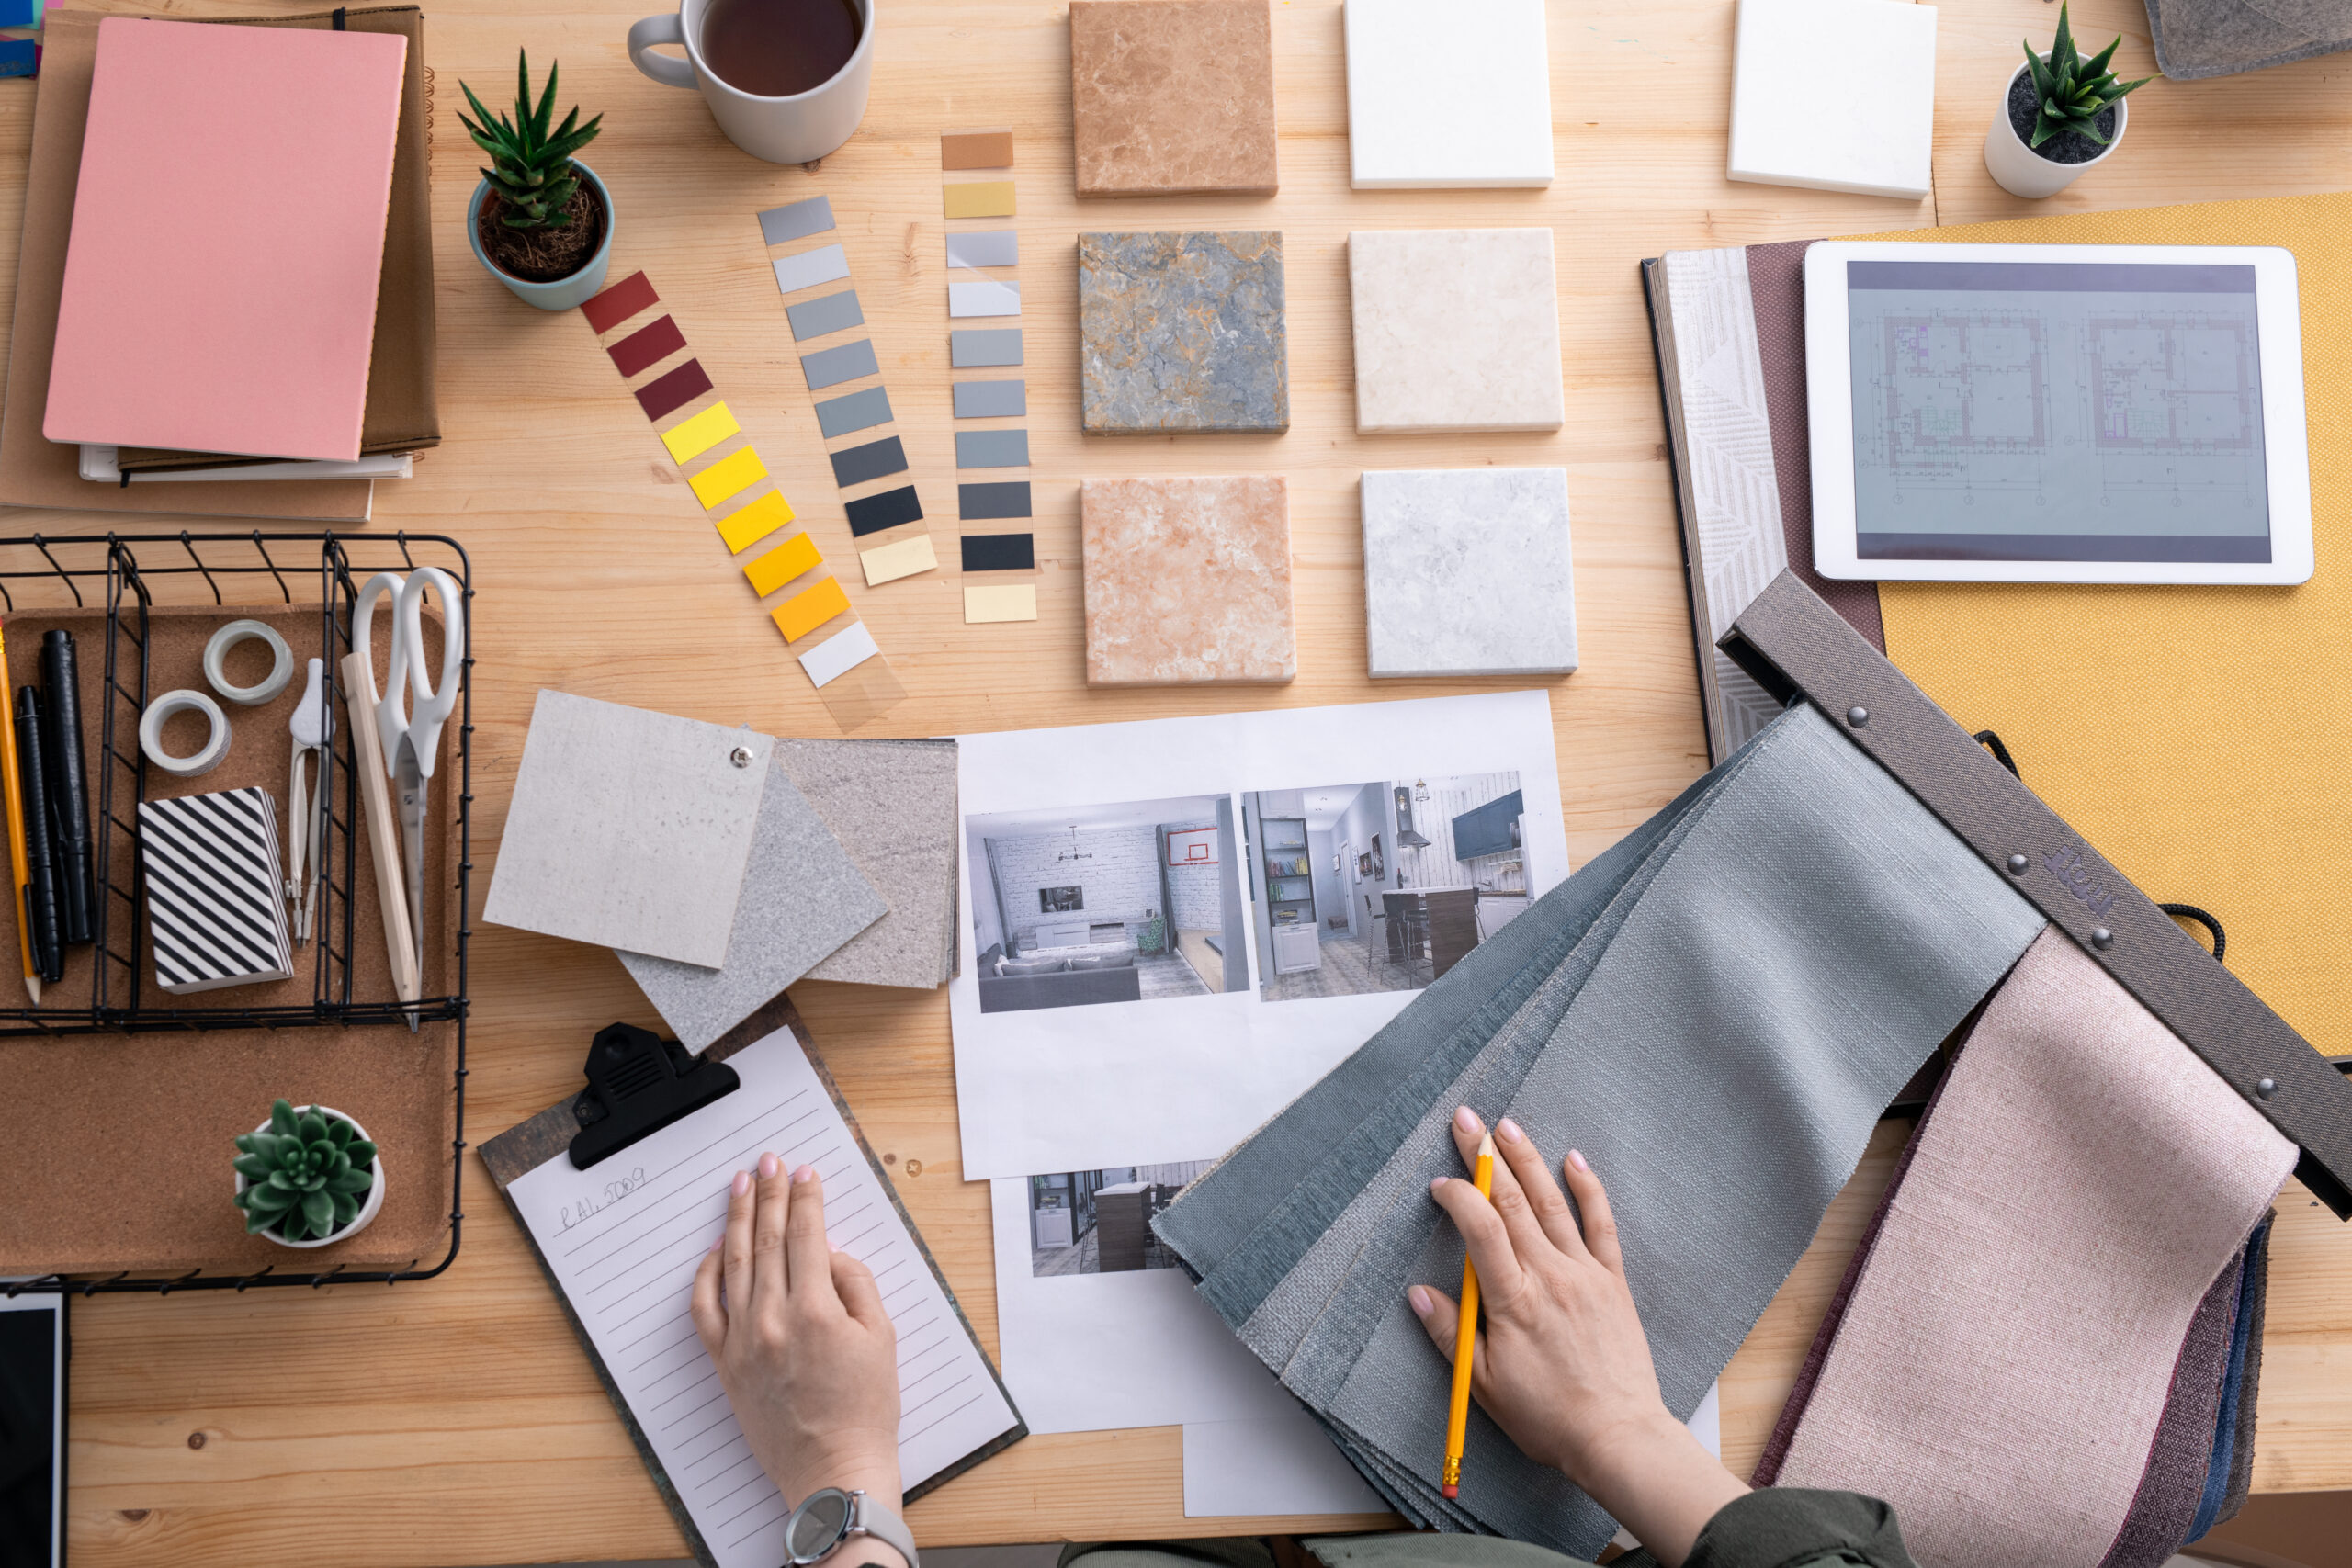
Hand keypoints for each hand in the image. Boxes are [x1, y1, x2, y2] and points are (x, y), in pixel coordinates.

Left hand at [692, 1152, 904, 1533]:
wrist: (833, 1468)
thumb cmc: (865, 1409)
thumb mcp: (881, 1337)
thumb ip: (855, 1284)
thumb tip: (826, 1253)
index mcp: (816, 1311)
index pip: (806, 1236)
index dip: (805, 1199)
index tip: (805, 1174)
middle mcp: (772, 1319)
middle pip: (768, 1240)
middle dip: (770, 1195)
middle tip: (770, 1162)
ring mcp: (743, 1341)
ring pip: (734, 1264)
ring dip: (738, 1219)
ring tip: (741, 1186)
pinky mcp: (725, 1363)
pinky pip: (705, 1309)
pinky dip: (707, 1273)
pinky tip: (717, 1248)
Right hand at [1410, 1109, 1745, 1567]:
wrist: (1618, 1436)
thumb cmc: (1548, 1416)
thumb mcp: (1484, 1385)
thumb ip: (1451, 1333)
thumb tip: (1418, 1293)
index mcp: (1514, 1301)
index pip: (1480, 1230)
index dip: (1459, 1198)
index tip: (1440, 1184)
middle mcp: (1550, 1276)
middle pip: (1512, 1203)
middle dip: (1485, 1157)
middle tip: (1467, 1120)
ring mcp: (1584, 1274)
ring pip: (1551, 1204)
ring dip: (1527, 1161)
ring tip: (1506, 1126)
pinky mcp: (1612, 1282)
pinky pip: (1601, 1225)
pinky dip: (1588, 1189)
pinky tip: (1575, 1160)